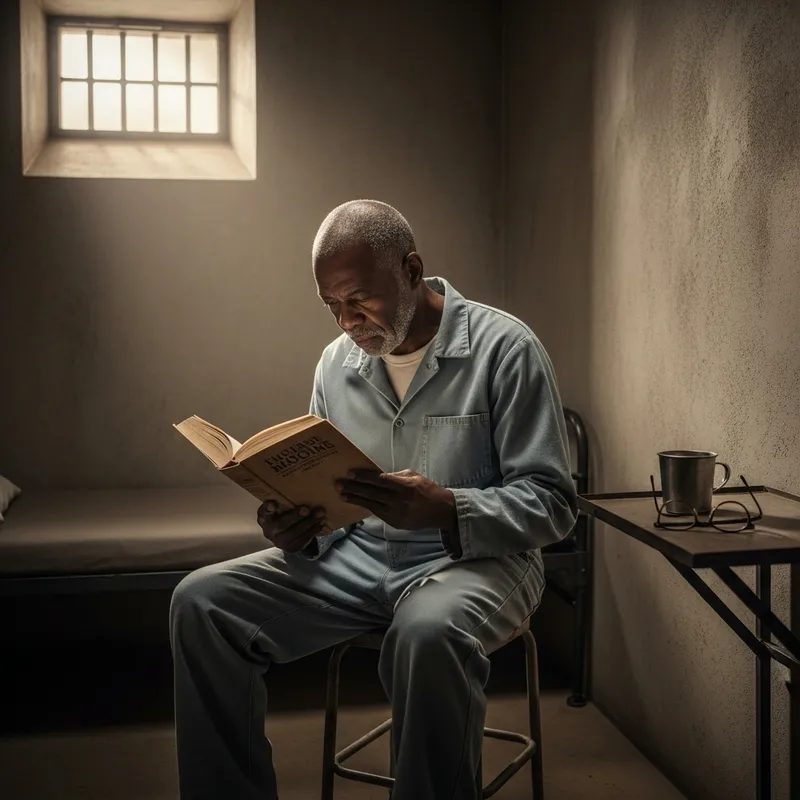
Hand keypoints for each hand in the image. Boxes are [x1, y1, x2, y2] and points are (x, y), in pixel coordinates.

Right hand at [256, 502, 325, 552]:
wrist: (288, 537)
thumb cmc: (285, 515)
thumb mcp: (282, 509)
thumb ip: (285, 502)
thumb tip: (303, 486)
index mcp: (264, 518)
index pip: (263, 513)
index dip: (267, 509)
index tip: (273, 504)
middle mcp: (269, 531)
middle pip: (281, 524)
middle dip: (295, 516)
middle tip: (307, 509)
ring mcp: (279, 542)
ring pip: (294, 532)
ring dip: (309, 522)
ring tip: (320, 513)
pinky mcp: (291, 548)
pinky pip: (303, 539)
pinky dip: (313, 530)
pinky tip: (321, 523)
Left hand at [336, 469, 456, 531]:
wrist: (440, 511)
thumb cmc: (427, 490)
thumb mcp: (414, 477)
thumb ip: (396, 476)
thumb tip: (379, 475)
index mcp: (403, 486)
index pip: (379, 480)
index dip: (363, 477)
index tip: (350, 473)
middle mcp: (398, 500)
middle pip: (371, 493)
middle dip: (353, 488)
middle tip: (338, 485)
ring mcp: (395, 513)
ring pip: (371, 505)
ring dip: (355, 499)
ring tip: (343, 495)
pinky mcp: (394, 522)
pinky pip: (377, 513)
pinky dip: (366, 507)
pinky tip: (357, 503)